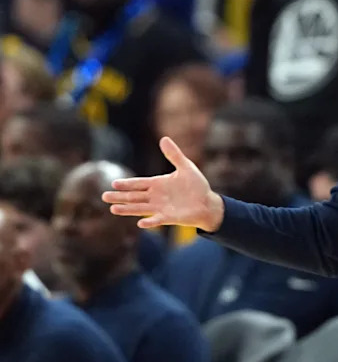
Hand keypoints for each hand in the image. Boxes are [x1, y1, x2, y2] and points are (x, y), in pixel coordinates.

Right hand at [102, 137, 224, 231]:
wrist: (208, 203)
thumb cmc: (197, 186)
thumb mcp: (186, 167)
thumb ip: (174, 155)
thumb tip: (164, 138)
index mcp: (158, 183)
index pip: (138, 183)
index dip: (127, 184)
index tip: (114, 183)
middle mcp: (156, 196)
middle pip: (134, 196)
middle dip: (120, 196)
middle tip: (104, 196)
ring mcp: (161, 208)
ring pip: (140, 208)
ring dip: (127, 209)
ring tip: (113, 209)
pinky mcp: (169, 218)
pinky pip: (157, 220)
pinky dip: (149, 222)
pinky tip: (140, 223)